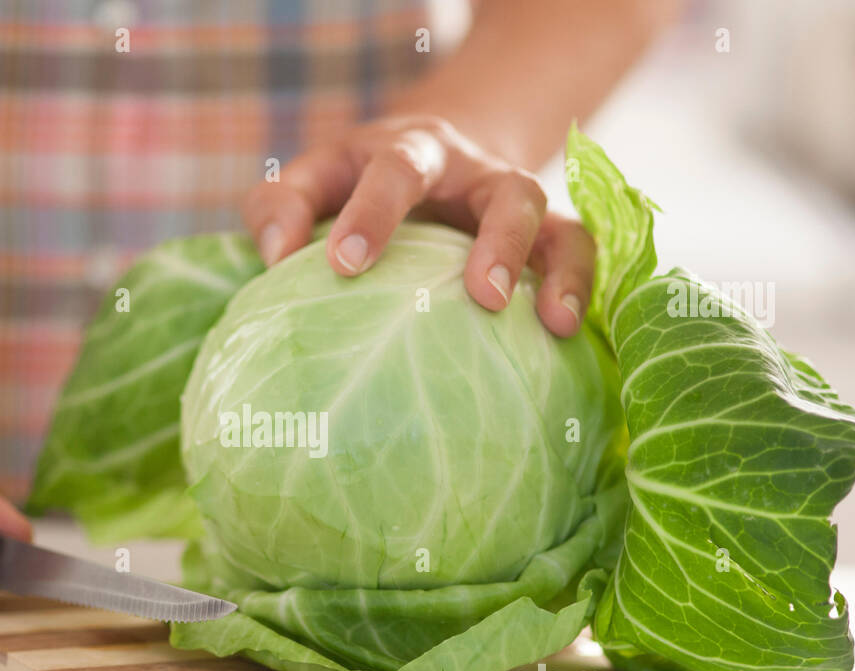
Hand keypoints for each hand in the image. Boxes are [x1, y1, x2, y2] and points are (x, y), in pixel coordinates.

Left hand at [242, 115, 593, 336]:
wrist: (438, 152)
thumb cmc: (358, 180)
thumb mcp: (316, 177)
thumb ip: (281, 206)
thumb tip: (274, 256)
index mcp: (410, 152)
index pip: (395, 171)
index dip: (373, 213)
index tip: (344, 263)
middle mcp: (474, 172)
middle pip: (504, 188)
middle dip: (498, 239)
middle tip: (483, 295)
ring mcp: (514, 202)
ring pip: (554, 220)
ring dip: (556, 267)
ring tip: (552, 321)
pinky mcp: (544, 234)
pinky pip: (578, 250)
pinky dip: (580, 285)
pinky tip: (568, 334)